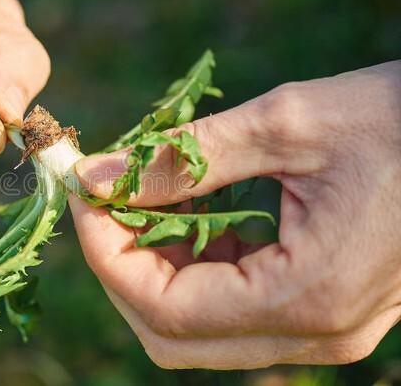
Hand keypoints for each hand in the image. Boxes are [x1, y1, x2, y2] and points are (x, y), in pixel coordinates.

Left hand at [70, 62, 400, 368]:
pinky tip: (189, 216)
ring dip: (155, 267)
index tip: (85, 196)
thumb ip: (183, 160)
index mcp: (307, 296)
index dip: (105, 255)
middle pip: (171, 334)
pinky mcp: (323, 310)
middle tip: (106, 201)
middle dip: (122, 266)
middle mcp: (314, 333)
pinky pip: (233, 310)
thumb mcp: (286, 126)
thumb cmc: (400, 121)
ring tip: (145, 201)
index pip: (163, 309)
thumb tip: (98, 177)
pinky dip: (194, 268)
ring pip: (198, 328)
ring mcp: (322, 330)